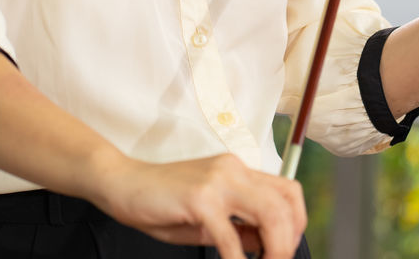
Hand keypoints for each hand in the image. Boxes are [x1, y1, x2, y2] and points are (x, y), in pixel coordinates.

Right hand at [90, 152, 306, 258]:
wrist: (122, 184)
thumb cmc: (160, 201)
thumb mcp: (207, 216)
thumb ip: (238, 227)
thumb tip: (265, 244)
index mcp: (238, 171)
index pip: (286, 190)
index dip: (296, 222)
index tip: (286, 248)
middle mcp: (233, 170)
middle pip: (284, 202)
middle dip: (289, 240)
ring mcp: (217, 182)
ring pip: (269, 212)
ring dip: (275, 247)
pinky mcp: (199, 198)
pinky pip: (229, 235)